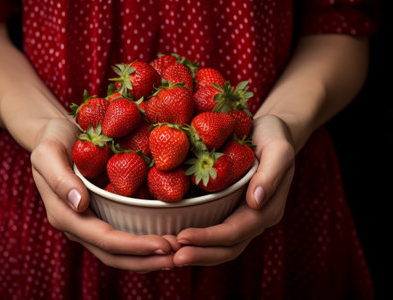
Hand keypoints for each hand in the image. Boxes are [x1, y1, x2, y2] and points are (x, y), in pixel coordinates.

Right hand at [30, 118, 174, 271]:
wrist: (56, 135)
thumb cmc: (52, 140)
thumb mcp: (48, 152)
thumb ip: (59, 179)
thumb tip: (80, 204)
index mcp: (65, 215)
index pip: (104, 239)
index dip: (134, 246)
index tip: (163, 245)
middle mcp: (78, 225)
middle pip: (114, 255)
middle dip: (146, 259)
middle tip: (179, 256)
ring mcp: (90, 222)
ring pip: (120, 252)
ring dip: (149, 257)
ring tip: (178, 253)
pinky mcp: (101, 214)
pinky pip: (123, 233)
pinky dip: (145, 241)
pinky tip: (166, 236)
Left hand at [172, 115, 294, 266]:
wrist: (270, 131)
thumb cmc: (274, 136)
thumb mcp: (278, 148)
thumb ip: (271, 174)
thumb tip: (257, 201)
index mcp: (267, 210)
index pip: (236, 232)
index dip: (209, 238)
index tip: (182, 236)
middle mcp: (255, 219)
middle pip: (228, 248)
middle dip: (200, 254)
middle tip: (172, 257)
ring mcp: (243, 217)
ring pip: (221, 246)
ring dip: (196, 253)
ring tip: (169, 254)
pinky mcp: (231, 210)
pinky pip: (214, 230)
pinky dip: (197, 241)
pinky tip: (175, 238)